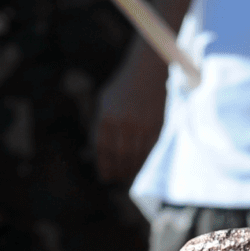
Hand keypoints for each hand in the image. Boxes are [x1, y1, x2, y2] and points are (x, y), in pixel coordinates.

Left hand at [93, 52, 167, 183]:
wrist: (146, 71)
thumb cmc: (122, 88)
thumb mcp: (104, 102)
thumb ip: (99, 125)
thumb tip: (93, 152)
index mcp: (106, 116)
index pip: (102, 149)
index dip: (103, 166)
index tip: (104, 176)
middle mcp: (123, 122)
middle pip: (119, 156)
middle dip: (117, 171)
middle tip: (116, 179)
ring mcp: (141, 125)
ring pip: (135, 156)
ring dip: (130, 170)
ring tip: (127, 176)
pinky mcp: (156, 126)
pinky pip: (150, 150)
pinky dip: (145, 162)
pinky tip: (141, 166)